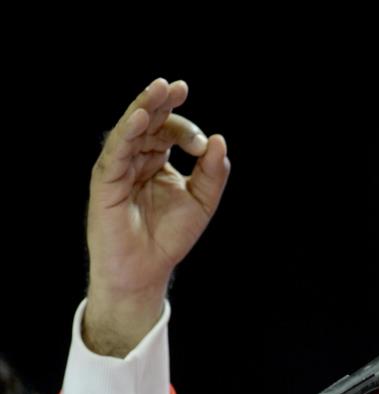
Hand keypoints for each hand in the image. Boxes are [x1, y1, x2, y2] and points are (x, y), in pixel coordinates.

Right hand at [83, 78, 229, 355]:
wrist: (148, 269)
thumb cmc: (170, 237)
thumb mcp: (202, 202)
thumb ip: (212, 173)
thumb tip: (219, 140)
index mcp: (157, 161)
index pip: (169, 131)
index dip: (186, 130)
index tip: (202, 145)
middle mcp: (136, 159)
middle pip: (147, 122)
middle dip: (161, 103)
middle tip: (177, 87)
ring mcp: (119, 168)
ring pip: (130, 129)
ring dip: (144, 107)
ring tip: (159, 89)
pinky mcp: (106, 181)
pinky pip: (116, 151)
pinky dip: (127, 132)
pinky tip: (140, 116)